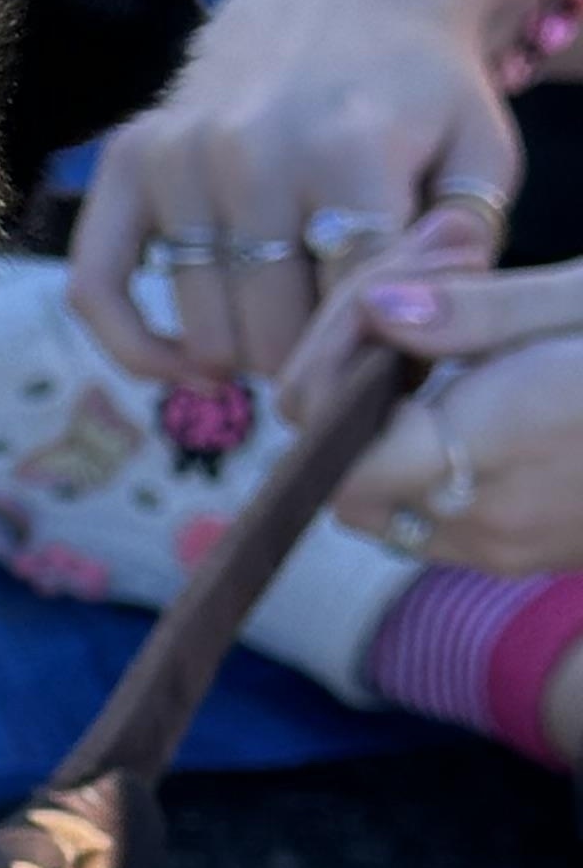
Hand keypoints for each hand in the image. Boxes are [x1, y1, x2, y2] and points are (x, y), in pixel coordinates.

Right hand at [66, 0, 551, 383]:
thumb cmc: (423, 92)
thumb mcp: (480, 157)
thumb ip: (458, 251)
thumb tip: (396, 336)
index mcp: (351, 147)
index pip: (351, 311)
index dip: (375, 358)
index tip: (385, 371)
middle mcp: (250, 149)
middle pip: (273, 334)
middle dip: (312, 360)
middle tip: (339, 343)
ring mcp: (179, 153)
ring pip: (204, 330)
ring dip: (247, 353)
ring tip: (287, 328)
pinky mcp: (128, 158)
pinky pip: (97, 288)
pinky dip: (136, 349)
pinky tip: (186, 368)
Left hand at [293, 250, 582, 577]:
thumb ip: (475, 315)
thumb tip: (377, 312)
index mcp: (502, 446)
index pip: (339, 461)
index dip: (333, 385)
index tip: (379, 311)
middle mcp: (491, 520)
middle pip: (345, 491)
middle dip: (347, 409)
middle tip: (401, 319)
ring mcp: (512, 550)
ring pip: (387, 510)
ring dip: (385, 441)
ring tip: (440, 354)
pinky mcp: (533, 557)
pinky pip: (440, 523)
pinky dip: (429, 469)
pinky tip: (473, 404)